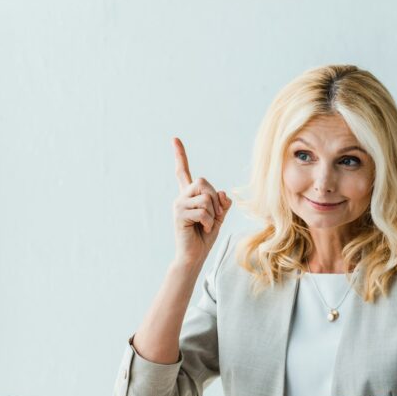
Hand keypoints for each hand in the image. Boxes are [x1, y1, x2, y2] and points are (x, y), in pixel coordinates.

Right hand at [172, 138, 231, 266]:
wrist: (194, 256)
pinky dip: (209, 222)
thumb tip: (222, 193)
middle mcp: (181, 197)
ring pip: (205, 197)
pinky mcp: (179, 214)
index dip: (180, 155)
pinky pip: (203, 211)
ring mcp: (179, 205)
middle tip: (212, 215)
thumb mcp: (218, 217)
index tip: (174, 139)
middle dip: (214, 198)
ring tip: (206, 224)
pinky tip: (202, 229)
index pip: (183, 171)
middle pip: (203, 182)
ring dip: (213, 213)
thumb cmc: (204, 237)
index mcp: (189, 195)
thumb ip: (222, 203)